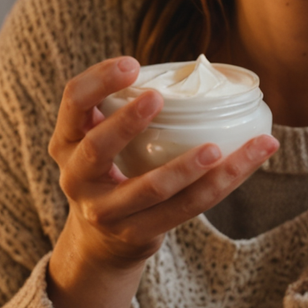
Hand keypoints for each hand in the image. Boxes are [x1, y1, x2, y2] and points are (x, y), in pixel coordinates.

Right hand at [46, 56, 276, 307]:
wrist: (101, 243)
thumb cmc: (109, 174)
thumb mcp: (96, 141)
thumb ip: (119, 111)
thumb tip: (190, 69)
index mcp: (66, 142)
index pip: (73, 102)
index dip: (99, 80)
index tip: (132, 64)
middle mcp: (76, 177)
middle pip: (97, 147)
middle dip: (127, 121)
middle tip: (158, 98)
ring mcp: (106, 210)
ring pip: (150, 188)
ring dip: (186, 167)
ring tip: (216, 148)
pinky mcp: (137, 233)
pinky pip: (183, 209)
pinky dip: (216, 185)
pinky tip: (241, 165)